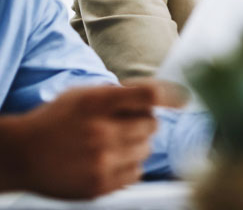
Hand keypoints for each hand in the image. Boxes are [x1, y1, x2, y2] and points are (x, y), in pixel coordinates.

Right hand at [0, 85, 159, 198]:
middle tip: (125, 124)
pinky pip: (136, 173)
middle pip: (152, 125)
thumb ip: (118, 93)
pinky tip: (110, 160)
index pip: (148, 96)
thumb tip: (162, 93)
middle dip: (144, 123)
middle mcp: (101, 133)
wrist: (21, 155)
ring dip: (137, 145)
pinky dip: (129, 166)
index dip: (172, 96)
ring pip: (147, 149)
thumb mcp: (82, 95)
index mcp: (96, 103)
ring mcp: (101, 162)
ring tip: (113, 143)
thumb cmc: (56, 120)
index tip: (184, 99)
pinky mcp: (100, 185)